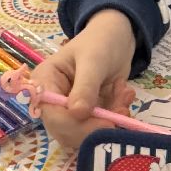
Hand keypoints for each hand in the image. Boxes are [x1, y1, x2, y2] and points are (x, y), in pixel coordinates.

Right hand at [30, 9, 137, 149]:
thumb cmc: (99, 42)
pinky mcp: (87, 115)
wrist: (117, 37)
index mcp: (45, 83)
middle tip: (121, 110)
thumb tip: (78, 114)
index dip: (76, 125)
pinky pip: (99, 127)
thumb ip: (85, 87)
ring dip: (109, 119)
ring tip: (124, 96)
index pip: (53, 116)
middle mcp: (53, 101)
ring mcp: (70, 109)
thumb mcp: (93, 61)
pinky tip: (125, 95)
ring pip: (84, 134)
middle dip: (96, 126)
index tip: (106, 122)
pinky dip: (116, 116)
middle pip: (66, 131)